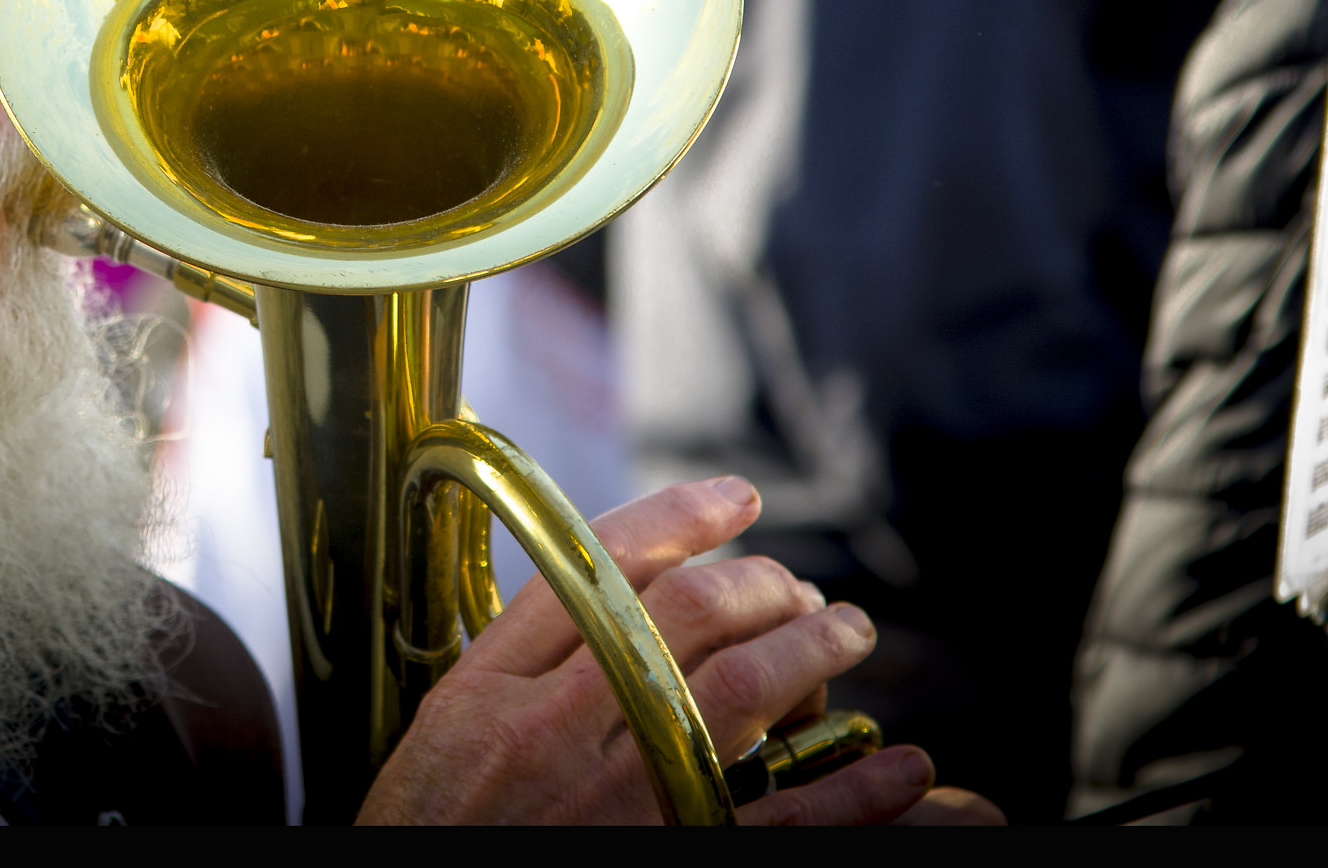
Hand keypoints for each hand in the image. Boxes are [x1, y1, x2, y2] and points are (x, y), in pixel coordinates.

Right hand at [355, 477, 1002, 825]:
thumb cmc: (427, 835)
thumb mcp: (442, 735)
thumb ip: (514, 668)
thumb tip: (602, 602)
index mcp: (488, 688)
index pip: (594, 564)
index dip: (680, 516)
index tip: (736, 495)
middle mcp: (551, 730)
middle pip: (683, 613)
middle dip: (760, 582)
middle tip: (799, 583)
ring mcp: (613, 800)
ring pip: (740, 691)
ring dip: (814, 648)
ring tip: (847, 630)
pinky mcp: (668, 860)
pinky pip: (782, 821)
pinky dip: (855, 790)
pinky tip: (900, 766)